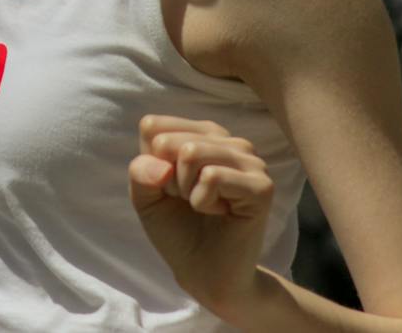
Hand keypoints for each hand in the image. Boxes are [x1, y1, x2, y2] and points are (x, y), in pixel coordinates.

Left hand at [127, 114, 272, 316]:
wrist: (204, 274)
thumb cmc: (178, 230)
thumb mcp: (146, 196)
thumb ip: (140, 172)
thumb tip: (161, 165)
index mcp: (204, 134)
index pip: (153, 126)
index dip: (151, 164)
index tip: (170, 188)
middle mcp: (230, 141)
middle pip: (169, 141)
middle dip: (168, 180)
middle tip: (188, 201)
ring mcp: (250, 161)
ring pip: (190, 153)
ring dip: (185, 190)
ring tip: (202, 206)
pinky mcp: (261, 186)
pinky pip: (212, 176)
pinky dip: (203, 201)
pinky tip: (220, 213)